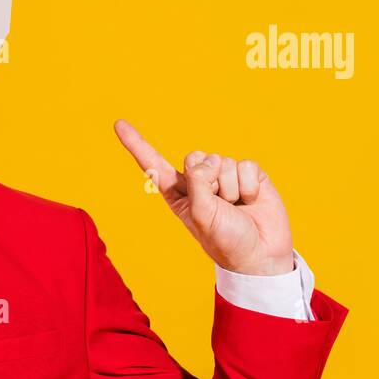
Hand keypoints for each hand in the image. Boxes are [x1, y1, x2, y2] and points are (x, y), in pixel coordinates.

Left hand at [113, 119, 293, 275]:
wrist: (260, 255)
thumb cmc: (225, 240)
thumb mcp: (200, 215)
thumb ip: (197, 183)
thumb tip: (207, 161)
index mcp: (178, 193)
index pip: (154, 164)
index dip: (136, 143)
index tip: (118, 124)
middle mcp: (199, 182)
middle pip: (195, 157)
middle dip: (208, 178)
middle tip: (220, 204)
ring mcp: (225, 177)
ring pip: (223, 161)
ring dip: (231, 188)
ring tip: (237, 207)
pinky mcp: (249, 175)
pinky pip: (246, 165)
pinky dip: (249, 186)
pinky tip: (251, 201)